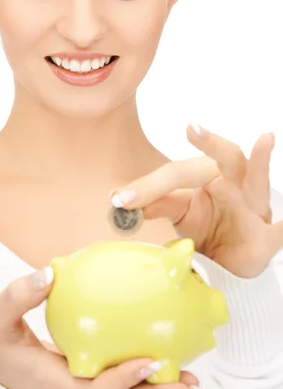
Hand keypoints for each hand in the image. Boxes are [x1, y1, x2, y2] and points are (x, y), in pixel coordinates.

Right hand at [0, 267, 198, 388]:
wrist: (1, 359)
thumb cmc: (1, 341)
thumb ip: (17, 296)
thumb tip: (46, 275)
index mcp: (55, 387)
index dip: (122, 381)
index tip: (149, 360)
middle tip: (187, 382)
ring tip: (189, 380)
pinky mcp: (92, 385)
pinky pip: (124, 385)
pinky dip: (146, 378)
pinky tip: (167, 363)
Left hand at [110, 124, 282, 277]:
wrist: (230, 260)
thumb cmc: (205, 225)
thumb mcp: (178, 211)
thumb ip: (155, 202)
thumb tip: (121, 199)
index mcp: (208, 175)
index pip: (176, 174)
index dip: (148, 186)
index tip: (121, 199)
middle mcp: (234, 184)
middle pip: (226, 157)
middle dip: (212, 142)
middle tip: (192, 128)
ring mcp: (253, 209)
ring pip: (257, 183)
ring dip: (260, 162)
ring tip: (264, 138)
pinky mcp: (265, 238)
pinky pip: (278, 232)